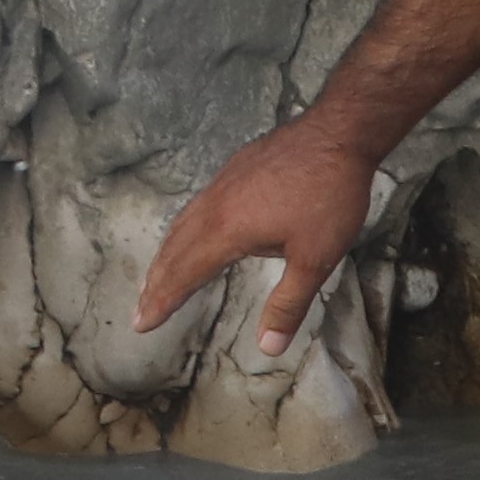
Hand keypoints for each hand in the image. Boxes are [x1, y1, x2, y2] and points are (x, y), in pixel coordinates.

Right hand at [134, 119, 379, 360]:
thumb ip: (289, 304)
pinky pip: (197, 205)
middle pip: (175, 250)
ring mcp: (223, 182)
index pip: (184, 274)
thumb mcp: (316, 259)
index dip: (162, 301)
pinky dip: (183, 228)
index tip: (141, 324)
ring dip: (166, 255)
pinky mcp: (236, 168)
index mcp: (227, 231)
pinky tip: (192, 231)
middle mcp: (215, 206)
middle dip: (156, 283)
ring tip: (156, 277)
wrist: (340, 131)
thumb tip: (268, 347)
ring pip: (183, 224)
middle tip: (139, 310)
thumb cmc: (330, 196)